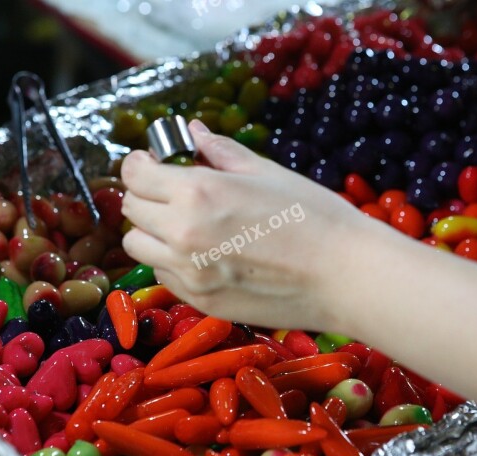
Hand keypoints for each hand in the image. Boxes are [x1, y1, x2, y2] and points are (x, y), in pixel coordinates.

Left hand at [120, 120, 372, 329]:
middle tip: (173, 191)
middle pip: (132, 210)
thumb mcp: (266, 172)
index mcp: (198, 193)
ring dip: (153, 231)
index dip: (140, 164)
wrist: (344, 275)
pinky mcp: (200, 301)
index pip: (135, 175)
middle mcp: (182, 234)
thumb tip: (192, 132)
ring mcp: (189, 273)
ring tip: (188, 225)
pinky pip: (164, 274)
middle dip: (146, 195)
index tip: (152, 163)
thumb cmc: (314, 217)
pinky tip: (205, 254)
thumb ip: (219, 152)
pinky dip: (172, 261)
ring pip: (139, 246)